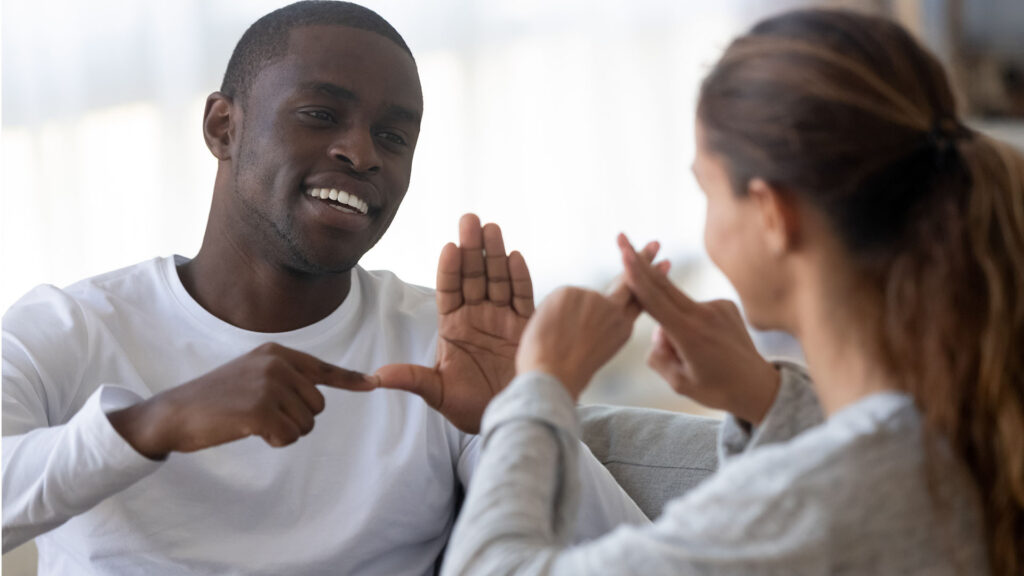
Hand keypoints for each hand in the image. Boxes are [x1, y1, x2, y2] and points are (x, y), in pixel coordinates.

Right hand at [108, 342, 375, 458]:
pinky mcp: (260, 410)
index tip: (373, 383)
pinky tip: (249, 432)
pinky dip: (274, 441)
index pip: (322, 368)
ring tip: (251, 421)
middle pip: (317, 406)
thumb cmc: (215, 399)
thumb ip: (285, 379)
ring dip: (284, 432)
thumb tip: (319, 395)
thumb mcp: (252, 375)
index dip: (350, 379)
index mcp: (276, 353)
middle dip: (296, 419)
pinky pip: (289, 437)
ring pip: (305, 424)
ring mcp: (268, 385)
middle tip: (263, 416)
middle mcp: (276, 364)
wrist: (175, 413)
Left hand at [374, 214, 532, 432]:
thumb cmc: (470, 407)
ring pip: (498, 280)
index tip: (448, 247)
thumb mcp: (437, 393)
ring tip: (492, 229)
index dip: (449, 269)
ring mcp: (503, 318)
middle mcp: (478, 316)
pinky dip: (520, 278)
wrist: (510, 419)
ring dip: (495, 254)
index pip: (449, 289)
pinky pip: (523, 297)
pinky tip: (515, 257)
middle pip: (474, 276)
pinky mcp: (526, 327)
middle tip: (469, 220)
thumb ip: (412, 379)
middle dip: (472, 248)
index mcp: (453, 326)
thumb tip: (375, 377)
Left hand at [516, 242, 663, 398]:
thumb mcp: (594, 350)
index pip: (638, 299)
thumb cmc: (565, 374)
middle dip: (642, 260)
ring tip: (556, 339)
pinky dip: (549, 312)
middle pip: (628, 281)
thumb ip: (598, 326)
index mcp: (622, 329)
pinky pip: (558, 298)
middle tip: (654, 244)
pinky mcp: (571, 291)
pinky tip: (549, 330)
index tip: (662, 263)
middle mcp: (614, 311)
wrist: (552, 378)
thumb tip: (591, 306)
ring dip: (563, 314)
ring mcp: (594, 299)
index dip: (649, 281)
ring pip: (576, 298)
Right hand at [618, 234, 779, 424]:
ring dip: (671, 319)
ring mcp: (718, 307)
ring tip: (695, 356)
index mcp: (689, 334)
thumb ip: (658, 355)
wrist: (759, 388)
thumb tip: (658, 331)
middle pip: (662, 284)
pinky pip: (695, 309)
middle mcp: (704, 314)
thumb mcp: (678, 382)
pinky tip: (708, 345)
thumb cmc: (716, 390)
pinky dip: (690, 322)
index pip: (655, 300)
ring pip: (677, 304)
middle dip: (639, 262)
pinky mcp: (727, 306)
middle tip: (621, 238)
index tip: (624, 254)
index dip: (636, 276)